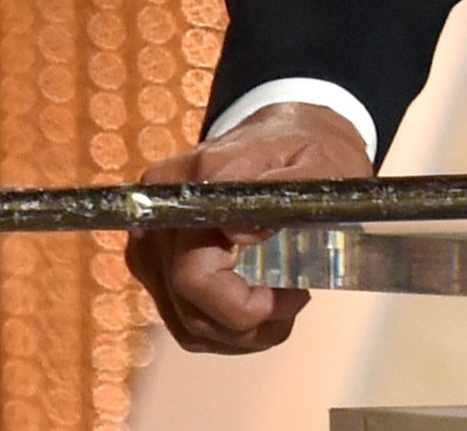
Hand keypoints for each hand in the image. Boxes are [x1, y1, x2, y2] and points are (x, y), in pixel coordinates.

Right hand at [124, 101, 372, 352]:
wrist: (286, 135)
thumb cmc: (305, 148)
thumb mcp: (315, 163)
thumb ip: (279, 191)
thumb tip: (235, 233)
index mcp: (187, 188)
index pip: (194, 274)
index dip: (243, 303)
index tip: (297, 293)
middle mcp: (154, 223)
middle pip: (191, 308)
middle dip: (251, 321)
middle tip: (299, 297)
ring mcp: (152, 251)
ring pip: (190, 325)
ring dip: (244, 330)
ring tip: (288, 299)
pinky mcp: (160, 272)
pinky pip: (189, 324)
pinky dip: (230, 328)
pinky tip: (264, 304)